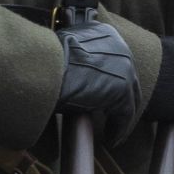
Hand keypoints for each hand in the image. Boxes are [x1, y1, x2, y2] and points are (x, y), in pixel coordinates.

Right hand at [56, 20, 140, 142]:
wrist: (44, 68)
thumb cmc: (46, 62)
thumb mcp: (67, 52)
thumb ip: (81, 58)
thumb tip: (80, 77)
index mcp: (106, 34)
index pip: (116, 61)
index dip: (112, 80)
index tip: (105, 96)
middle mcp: (120, 47)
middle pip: (128, 79)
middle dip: (121, 99)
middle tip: (113, 117)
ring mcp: (124, 68)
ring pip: (129, 98)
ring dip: (120, 117)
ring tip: (112, 133)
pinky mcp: (122, 89)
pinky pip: (125, 114)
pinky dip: (118, 129)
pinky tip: (110, 140)